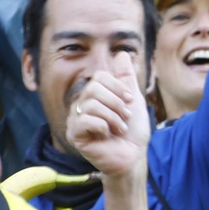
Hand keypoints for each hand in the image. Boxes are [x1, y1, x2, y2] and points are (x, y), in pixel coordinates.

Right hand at [66, 52, 151, 178]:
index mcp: (94, 95)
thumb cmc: (133, 132)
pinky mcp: (74, 134)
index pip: (100, 76)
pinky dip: (103, 126)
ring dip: (113, 117)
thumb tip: (121, 53)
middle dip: (117, 103)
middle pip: (94, 88)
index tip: (130, 101)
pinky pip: (86, 120)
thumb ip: (126, 78)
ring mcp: (76, 120)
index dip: (118, 87)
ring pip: (91, 104)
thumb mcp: (134, 100)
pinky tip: (107, 135)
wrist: (133, 156)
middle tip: (125, 118)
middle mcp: (82, 105)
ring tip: (119, 129)